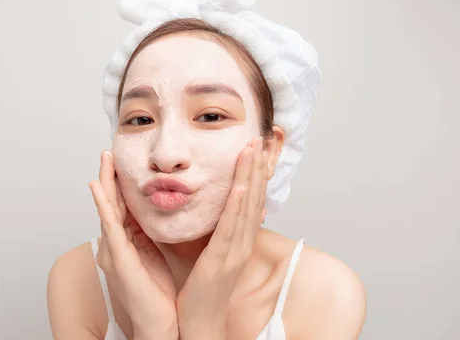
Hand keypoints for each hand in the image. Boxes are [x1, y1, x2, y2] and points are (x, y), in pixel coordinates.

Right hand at [89, 151, 177, 339]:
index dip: (121, 183)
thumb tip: (155, 213)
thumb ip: (149, 234)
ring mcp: (113, 250)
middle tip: (109, 151)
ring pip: (108, 209)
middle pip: (113, 203)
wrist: (160, 323)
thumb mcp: (155, 254)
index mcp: (127, 242)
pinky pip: (110, 227)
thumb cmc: (158, 292)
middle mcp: (116, 244)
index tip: (123, 160)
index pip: (123, 206)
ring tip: (104, 160)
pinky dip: (103, 206)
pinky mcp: (118, 258)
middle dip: (110, 176)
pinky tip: (97, 188)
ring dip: (104, 183)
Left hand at [176, 137, 267, 339]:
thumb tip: (212, 209)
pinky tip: (240, 186)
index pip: (251, 199)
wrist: (201, 323)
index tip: (254, 148)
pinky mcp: (221, 260)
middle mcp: (243, 242)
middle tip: (258, 138)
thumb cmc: (202, 290)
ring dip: (249, 176)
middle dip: (256, 166)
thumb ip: (215, 231)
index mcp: (240, 239)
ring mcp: (235, 251)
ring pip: (246, 206)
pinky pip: (231, 228)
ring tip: (252, 150)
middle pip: (254, 197)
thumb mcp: (212, 254)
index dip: (254, 173)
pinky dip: (238, 205)